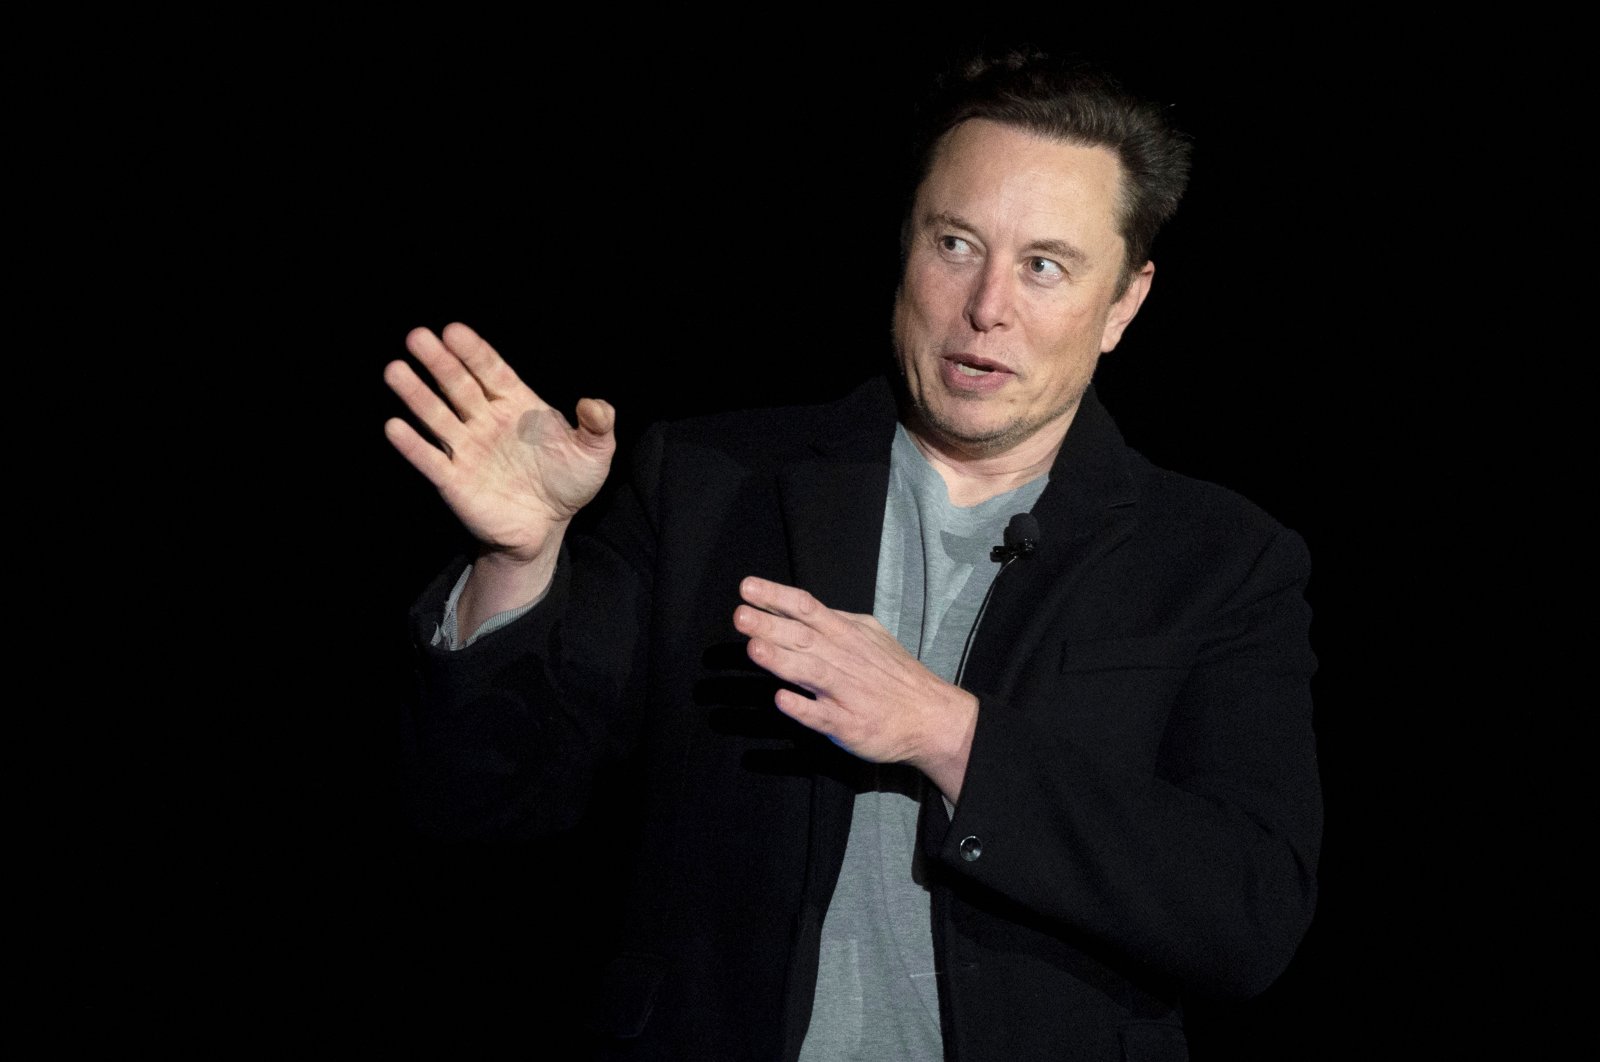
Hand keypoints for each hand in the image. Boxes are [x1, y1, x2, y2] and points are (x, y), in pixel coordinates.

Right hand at [385, 323, 615, 626]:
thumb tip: (594, 403)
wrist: (548, 528)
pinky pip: (431, 460)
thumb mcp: (594, 452)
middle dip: (439, 362)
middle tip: (417, 337)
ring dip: (416, 395)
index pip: (491, 371)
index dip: (473, 351)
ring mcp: (468, 449)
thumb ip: (597, 425)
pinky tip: (395, 427)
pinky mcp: (455, 481)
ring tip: (395, 370)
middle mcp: (486, 420)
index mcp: (516, 405)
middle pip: (458, 385)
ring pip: (437, 416)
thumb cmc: (569, 482)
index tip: (453, 331)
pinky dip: (413, 445)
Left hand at [734, 576, 978, 800]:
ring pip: (810, 672)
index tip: (747, 588)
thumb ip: (835, 623)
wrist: (932, 717)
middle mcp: (843, 659)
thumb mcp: (870, 636)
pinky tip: (782, 700)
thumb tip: (796, 607)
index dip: (776, 596)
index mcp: (846, 634)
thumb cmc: (894, 674)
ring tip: (754, 648)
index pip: (807, 608)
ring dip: (781, 660)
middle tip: (740, 615)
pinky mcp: (848, 724)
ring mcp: (846, 692)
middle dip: (770, 625)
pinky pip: (822, 715)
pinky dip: (803, 707)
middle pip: (802, 637)